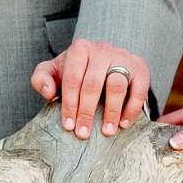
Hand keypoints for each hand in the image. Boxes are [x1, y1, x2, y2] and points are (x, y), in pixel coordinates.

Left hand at [30, 38, 149, 137]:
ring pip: (117, 85)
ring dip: (111, 112)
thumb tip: (49, 92)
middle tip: (83, 134)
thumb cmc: (76, 70)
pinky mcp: (140, 67)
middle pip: (93, 84)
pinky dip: (131, 109)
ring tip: (106, 131)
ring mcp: (123, 57)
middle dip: (87, 112)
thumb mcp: (54, 70)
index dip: (69, 104)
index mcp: (80, 49)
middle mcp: (103, 50)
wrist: (105, 60)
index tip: (68, 125)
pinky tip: (123, 123)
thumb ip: (41, 78)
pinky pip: (139, 90)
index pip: (73, 79)